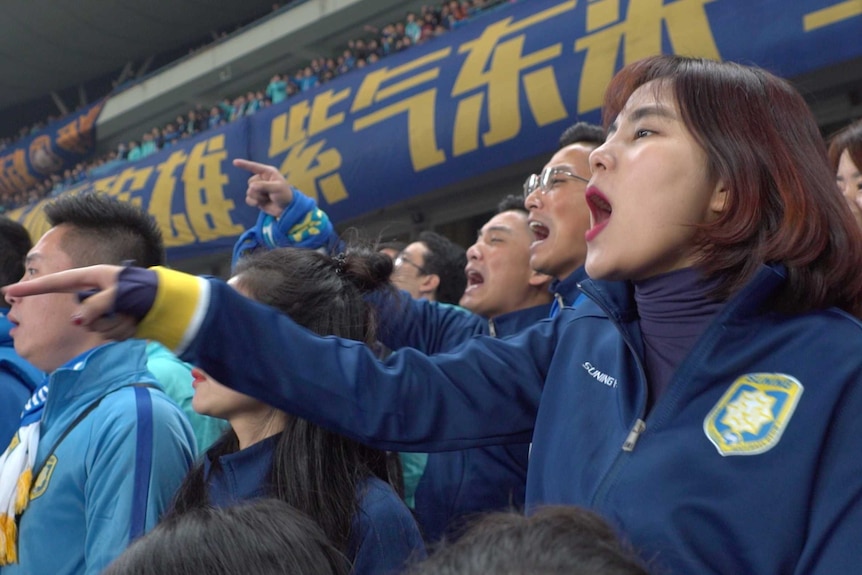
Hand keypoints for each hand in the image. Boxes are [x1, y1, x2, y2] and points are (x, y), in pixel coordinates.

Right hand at [3, 265, 135, 339]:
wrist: (166, 302)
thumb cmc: (143, 290)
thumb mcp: (119, 293)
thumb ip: (96, 306)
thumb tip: (77, 321)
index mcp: (91, 278)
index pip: (55, 283)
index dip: (32, 289)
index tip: (9, 291)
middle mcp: (93, 295)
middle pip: (80, 315)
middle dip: (103, 317)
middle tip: (125, 309)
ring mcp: (102, 312)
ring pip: (95, 328)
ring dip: (117, 324)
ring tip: (132, 315)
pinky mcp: (111, 325)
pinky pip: (108, 335)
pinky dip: (123, 331)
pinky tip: (134, 323)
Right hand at [233, 159, 292, 217]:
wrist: (286, 209)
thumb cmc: (285, 195)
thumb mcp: (277, 188)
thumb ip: (264, 186)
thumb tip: (251, 187)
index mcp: (268, 172)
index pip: (254, 167)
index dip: (244, 164)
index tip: (235, 162)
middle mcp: (261, 179)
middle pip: (251, 182)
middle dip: (259, 190)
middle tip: (270, 194)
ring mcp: (258, 188)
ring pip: (249, 192)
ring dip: (258, 197)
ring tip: (268, 198)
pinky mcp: (256, 198)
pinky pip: (248, 199)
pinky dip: (254, 202)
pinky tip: (260, 203)